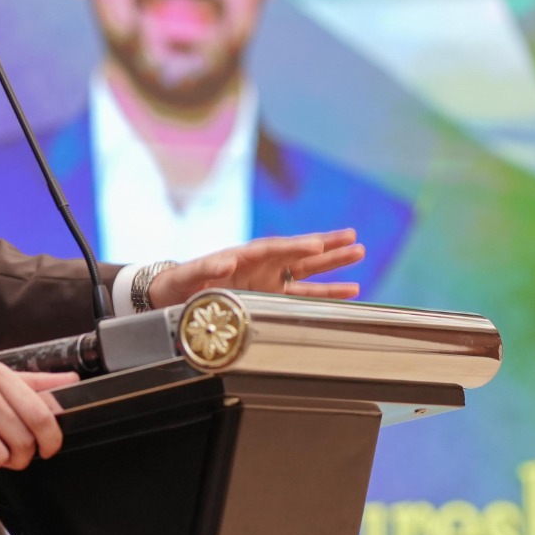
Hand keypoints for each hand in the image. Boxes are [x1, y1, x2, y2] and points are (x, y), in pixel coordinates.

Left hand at [146, 228, 364, 309]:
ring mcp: (270, 280)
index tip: (315, 243)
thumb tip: (225, 262)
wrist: (175, 295)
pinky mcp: (271, 296)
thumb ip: (207, 268)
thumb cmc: (182, 282)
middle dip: (325, 245)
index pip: (275, 248)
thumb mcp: (190, 275)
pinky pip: (304, 294)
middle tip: (353, 237)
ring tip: (359, 254)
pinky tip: (349, 289)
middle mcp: (262, 265)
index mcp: (244, 255)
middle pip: (299, 252)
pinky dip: (326, 292)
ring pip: (308, 271)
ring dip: (333, 264)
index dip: (295, 246)